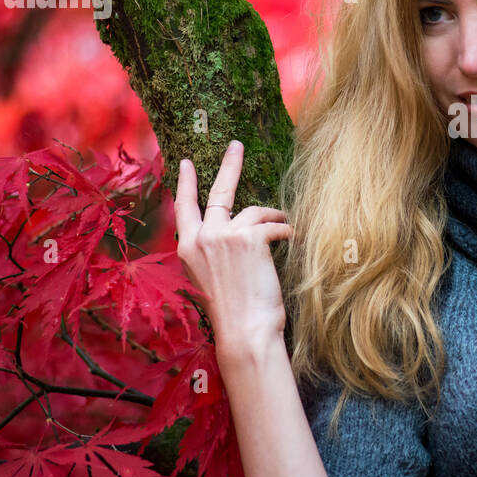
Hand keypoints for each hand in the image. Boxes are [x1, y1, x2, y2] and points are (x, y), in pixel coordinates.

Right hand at [173, 139, 293, 362]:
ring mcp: (224, 235)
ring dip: (273, 218)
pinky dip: (287, 232)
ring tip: (285, 226)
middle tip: (236, 144)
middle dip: (229, 165)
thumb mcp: (212, 278)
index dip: (186, 184)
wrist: (245, 332)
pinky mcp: (250, 238)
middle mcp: (202, 238)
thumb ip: (215, 252)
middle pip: (218, 192)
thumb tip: (236, 231)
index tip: (186, 163)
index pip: (184, 208)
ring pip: (255, 211)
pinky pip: (276, 225)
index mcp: (188, 249)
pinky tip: (292, 243)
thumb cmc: (234, 313)